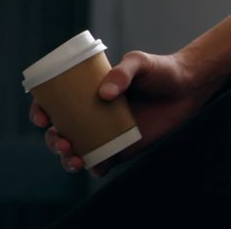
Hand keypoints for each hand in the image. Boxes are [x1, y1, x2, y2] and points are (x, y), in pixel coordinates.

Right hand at [29, 50, 220, 175]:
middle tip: (63, 141)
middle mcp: (93, 114)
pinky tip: (97, 168)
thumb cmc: (161, 70)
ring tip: (75, 158)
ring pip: (77, 150)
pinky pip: (103, 162)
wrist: (190, 86)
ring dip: (68, 159)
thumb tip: (104, 94)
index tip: (42, 118)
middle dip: (53, 140)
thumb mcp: (140, 62)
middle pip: (61, 131)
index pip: (55, 103)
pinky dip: (96, 168)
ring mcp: (107, 132)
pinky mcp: (124, 147)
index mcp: (88, 92)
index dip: (40, 111)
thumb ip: (123, 72)